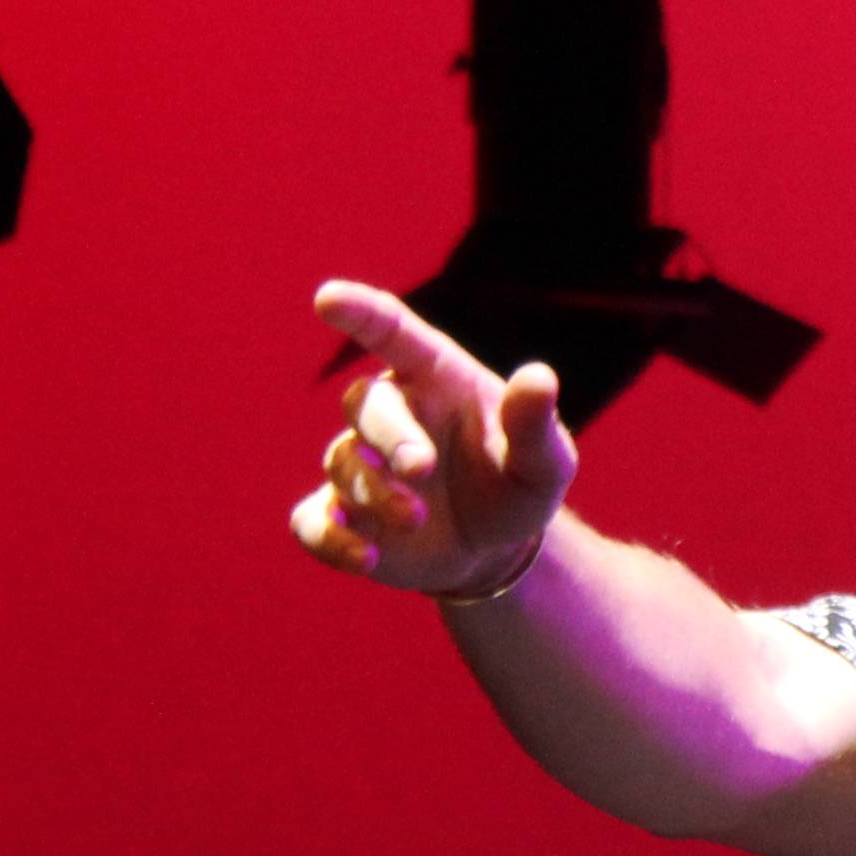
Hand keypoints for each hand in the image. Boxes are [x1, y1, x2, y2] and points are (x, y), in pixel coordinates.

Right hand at [289, 280, 575, 601]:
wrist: (496, 547)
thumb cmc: (518, 484)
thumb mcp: (544, 461)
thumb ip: (536, 422)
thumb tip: (538, 377)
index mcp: (435, 378)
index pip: (392, 331)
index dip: (359, 312)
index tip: (328, 298)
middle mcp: (391, 413)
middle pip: (364, 402)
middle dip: (388, 435)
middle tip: (421, 468)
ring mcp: (358, 463)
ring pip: (342, 463)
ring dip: (374, 493)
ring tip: (418, 519)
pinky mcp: (340, 514)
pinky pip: (311, 521)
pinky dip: (330, 539)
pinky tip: (365, 557)